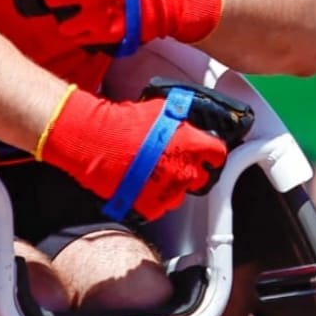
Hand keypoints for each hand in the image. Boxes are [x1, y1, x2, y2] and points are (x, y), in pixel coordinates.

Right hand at [36, 85, 227, 220]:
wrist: (97, 142)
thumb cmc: (123, 124)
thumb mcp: (158, 109)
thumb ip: (178, 118)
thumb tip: (183, 118)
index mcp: (193, 145)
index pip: (218, 154)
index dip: (211, 154)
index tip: (207, 155)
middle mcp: (185, 171)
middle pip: (201, 178)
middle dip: (190, 171)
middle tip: (174, 163)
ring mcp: (169, 191)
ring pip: (179, 195)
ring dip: (171, 186)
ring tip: (152, 174)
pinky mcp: (151, 206)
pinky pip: (159, 206)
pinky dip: (152, 198)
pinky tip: (140, 185)